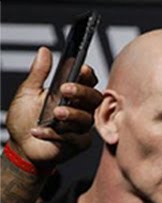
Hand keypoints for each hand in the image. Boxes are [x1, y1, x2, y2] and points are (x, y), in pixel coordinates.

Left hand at [5, 47, 102, 171]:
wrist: (21, 146)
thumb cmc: (26, 119)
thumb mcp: (28, 92)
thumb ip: (39, 73)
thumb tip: (44, 52)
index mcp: (71, 94)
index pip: (88, 81)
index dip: (88, 75)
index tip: (81, 69)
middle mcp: (80, 109)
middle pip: (94, 98)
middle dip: (82, 92)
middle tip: (66, 89)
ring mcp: (81, 127)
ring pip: (86, 118)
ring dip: (72, 114)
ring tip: (55, 113)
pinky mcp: (79, 143)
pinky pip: (76, 138)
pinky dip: (56, 135)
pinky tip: (38, 131)